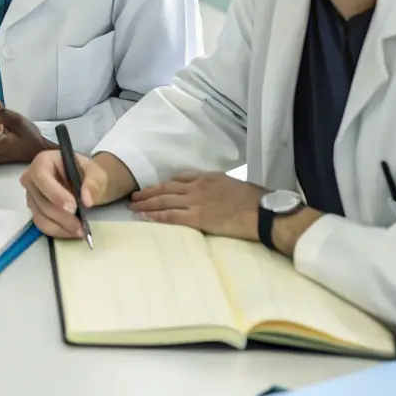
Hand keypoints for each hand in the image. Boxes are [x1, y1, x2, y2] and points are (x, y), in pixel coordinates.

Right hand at [21, 148, 116, 237]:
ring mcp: (32, 195)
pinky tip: (73, 232)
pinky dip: (58, 231)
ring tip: (80, 231)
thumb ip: (94, 183)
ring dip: (61, 226)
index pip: (42, 176)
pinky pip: (42, 224)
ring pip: (41, 215)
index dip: (55, 193)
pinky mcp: (35, 210)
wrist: (88, 184)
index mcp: (44, 161)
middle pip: (41, 200)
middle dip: (61, 215)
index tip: (72, 207)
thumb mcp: (96, 173)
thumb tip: (87, 200)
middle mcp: (32, 178)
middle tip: (80, 226)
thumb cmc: (88, 174)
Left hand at [129, 172, 267, 239]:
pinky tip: (145, 217)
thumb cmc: (253, 200)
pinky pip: (171, 216)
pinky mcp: (197, 218)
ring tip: (133, 206)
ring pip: (164, 201)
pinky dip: (156, 216)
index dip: (163, 184)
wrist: (261, 211)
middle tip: (134, 196)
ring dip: (146, 204)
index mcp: (207, 177)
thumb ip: (217, 186)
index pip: (178, 179)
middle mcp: (197, 187)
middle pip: (166, 188)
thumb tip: (212, 193)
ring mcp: (195, 202)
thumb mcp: (232, 184)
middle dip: (148, 192)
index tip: (154, 188)